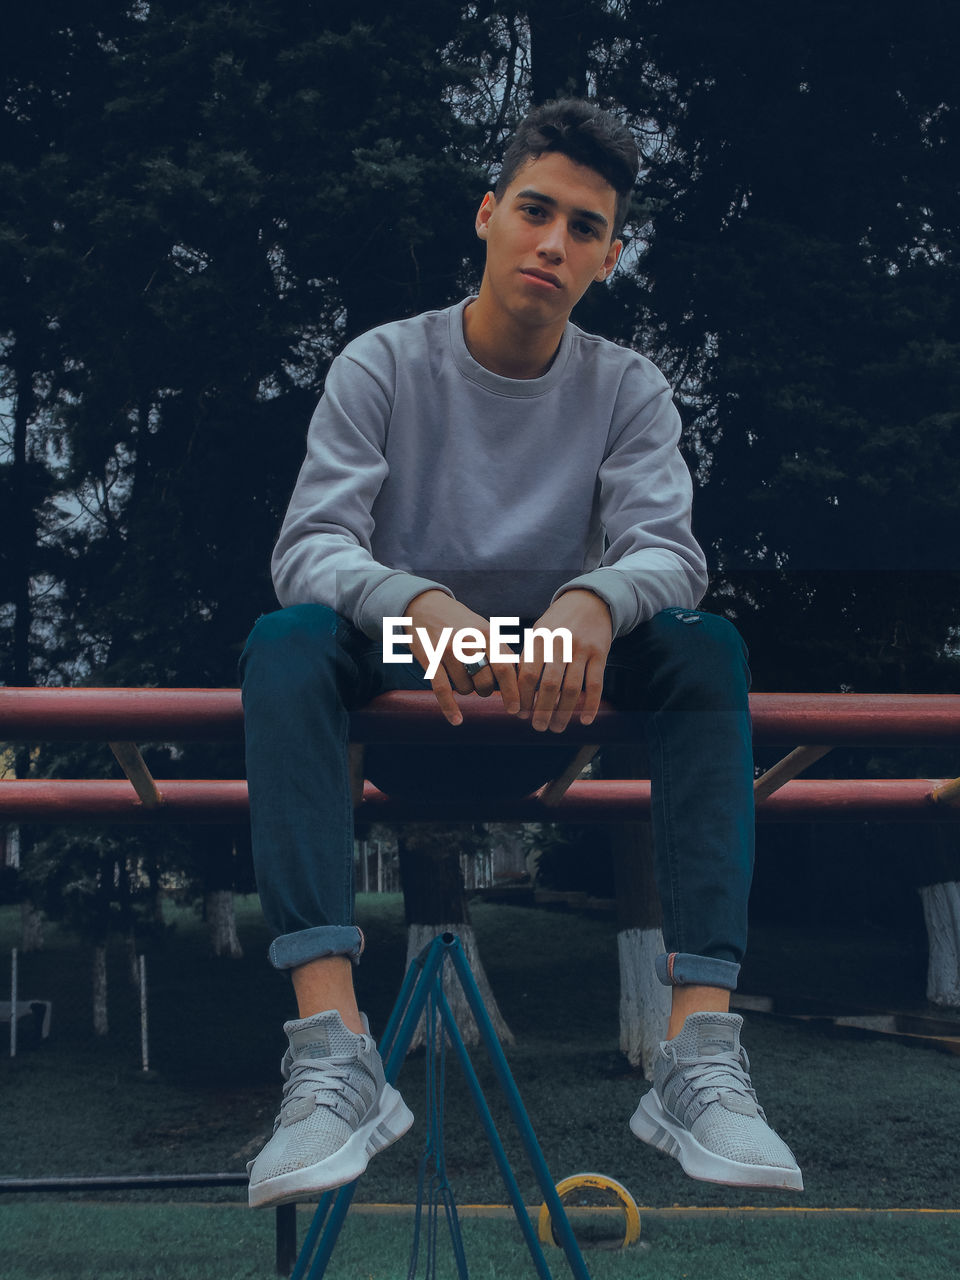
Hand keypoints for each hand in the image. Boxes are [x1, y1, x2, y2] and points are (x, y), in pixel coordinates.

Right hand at [406, 591, 520, 725]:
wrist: (425, 606)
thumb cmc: (461, 623)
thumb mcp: (484, 628)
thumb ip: (502, 651)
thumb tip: (521, 680)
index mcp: (486, 633)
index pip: (504, 668)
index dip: (512, 691)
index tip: (516, 708)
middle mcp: (468, 641)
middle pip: (485, 683)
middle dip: (486, 690)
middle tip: (483, 685)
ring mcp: (447, 650)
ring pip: (465, 688)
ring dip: (466, 689)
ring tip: (461, 674)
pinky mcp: (430, 659)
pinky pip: (442, 690)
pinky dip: (450, 708)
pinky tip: (457, 721)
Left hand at [516, 590, 611, 732]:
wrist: (590, 601)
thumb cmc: (557, 622)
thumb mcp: (538, 632)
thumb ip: (528, 657)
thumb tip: (513, 690)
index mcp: (540, 638)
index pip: (527, 674)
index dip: (523, 697)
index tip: (520, 714)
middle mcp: (560, 643)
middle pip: (549, 685)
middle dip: (542, 710)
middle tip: (538, 727)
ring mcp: (582, 649)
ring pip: (572, 688)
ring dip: (564, 712)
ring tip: (557, 727)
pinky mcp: (600, 653)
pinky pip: (595, 684)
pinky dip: (591, 704)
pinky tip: (584, 720)